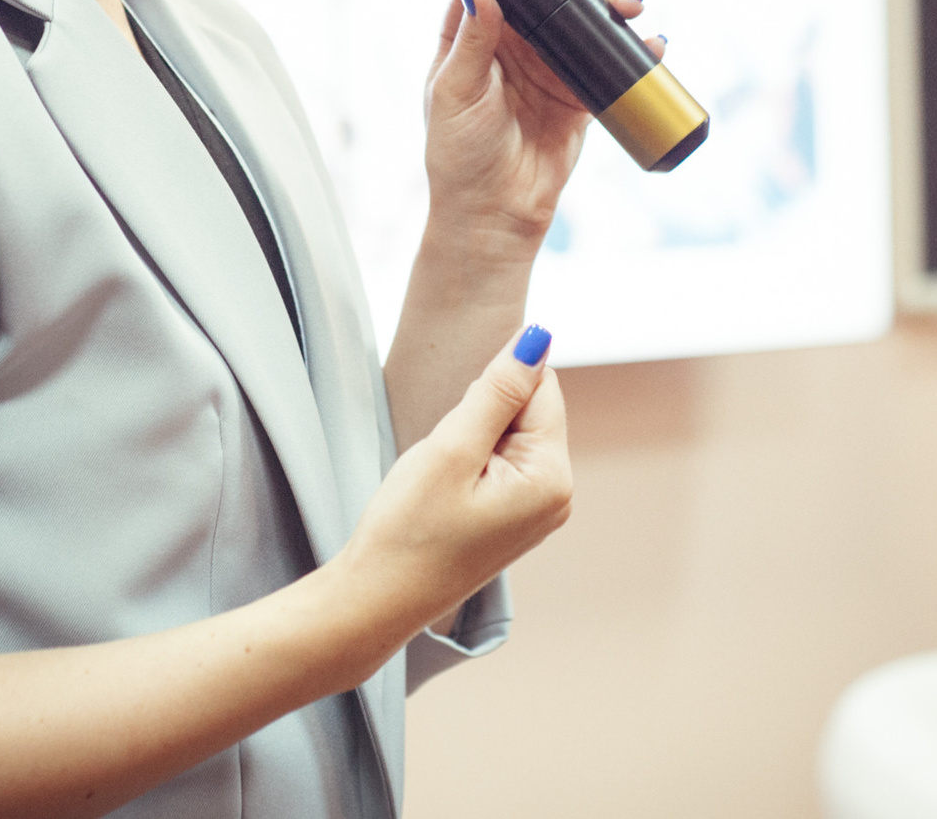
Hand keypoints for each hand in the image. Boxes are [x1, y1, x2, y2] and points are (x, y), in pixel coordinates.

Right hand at [336, 327, 571, 633]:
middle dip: (483, 414)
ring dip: (474, 436)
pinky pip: (501, 461)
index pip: (540, 387)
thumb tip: (539, 338)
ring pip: (511, 433)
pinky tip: (446, 490)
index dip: (491, 389)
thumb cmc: (408, 529)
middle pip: (530, 410)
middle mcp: (558, 495)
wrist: (377, 599)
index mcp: (552, 478)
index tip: (456, 420)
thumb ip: (498, 389)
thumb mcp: (451, 448)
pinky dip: (471, 460)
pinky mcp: (515, 517)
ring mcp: (538, 510)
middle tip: (445, 457)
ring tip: (442, 478)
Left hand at [422, 0, 662, 249]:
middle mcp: (516, 31)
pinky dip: (638, 43)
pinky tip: (649, 42)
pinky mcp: (583, 86)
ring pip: (588, 6)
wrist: (495, 216)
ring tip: (625, 4)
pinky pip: (616, 53)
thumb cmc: (458, 157)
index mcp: (474, 22)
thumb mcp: (455, 96)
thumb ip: (470, 43)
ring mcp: (552, 56)